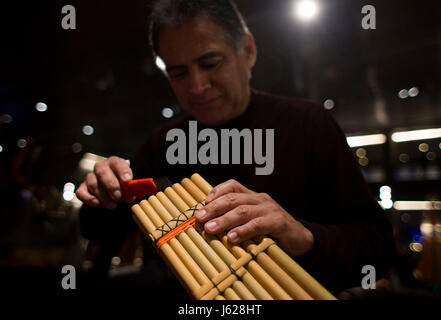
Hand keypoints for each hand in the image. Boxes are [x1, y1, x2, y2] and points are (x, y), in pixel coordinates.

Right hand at [76, 156, 134, 208]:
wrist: (113, 189)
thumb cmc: (122, 186)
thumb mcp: (129, 186)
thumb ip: (130, 190)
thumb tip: (130, 197)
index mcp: (114, 163)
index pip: (117, 163)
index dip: (122, 171)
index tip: (127, 180)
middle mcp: (101, 167)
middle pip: (102, 172)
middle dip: (111, 185)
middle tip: (118, 196)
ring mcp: (91, 176)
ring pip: (93, 183)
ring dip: (103, 196)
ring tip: (113, 205)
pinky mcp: (83, 187)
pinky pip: (81, 192)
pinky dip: (89, 198)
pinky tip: (98, 203)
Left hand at [195, 179, 314, 256]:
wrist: (301, 239)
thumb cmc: (271, 232)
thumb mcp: (252, 222)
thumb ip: (236, 220)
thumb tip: (209, 225)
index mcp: (253, 196)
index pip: (232, 186)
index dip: (217, 191)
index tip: (203, 203)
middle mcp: (260, 199)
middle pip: (233, 198)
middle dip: (214, 208)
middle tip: (199, 218)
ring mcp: (270, 209)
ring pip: (242, 211)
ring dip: (224, 220)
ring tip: (210, 228)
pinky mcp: (278, 222)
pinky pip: (258, 224)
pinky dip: (243, 230)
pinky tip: (232, 238)